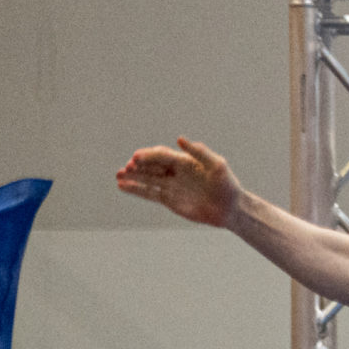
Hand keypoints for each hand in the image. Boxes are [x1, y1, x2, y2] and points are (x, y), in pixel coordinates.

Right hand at [115, 138, 239, 226]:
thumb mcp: (217, 166)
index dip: (149, 156)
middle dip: (138, 165)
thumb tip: (179, 138)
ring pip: (147, 179)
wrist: (231, 209)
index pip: (161, 155)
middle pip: (151, 165)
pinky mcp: (169, 199)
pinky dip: (136, 190)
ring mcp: (170, 185)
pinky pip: (149, 193)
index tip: (137, 158)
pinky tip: (122, 186)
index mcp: (184, 161)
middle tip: (127, 167)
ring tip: (118, 176)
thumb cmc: (227, 185)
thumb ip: (199, 152)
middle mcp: (174, 171)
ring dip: (132, 176)